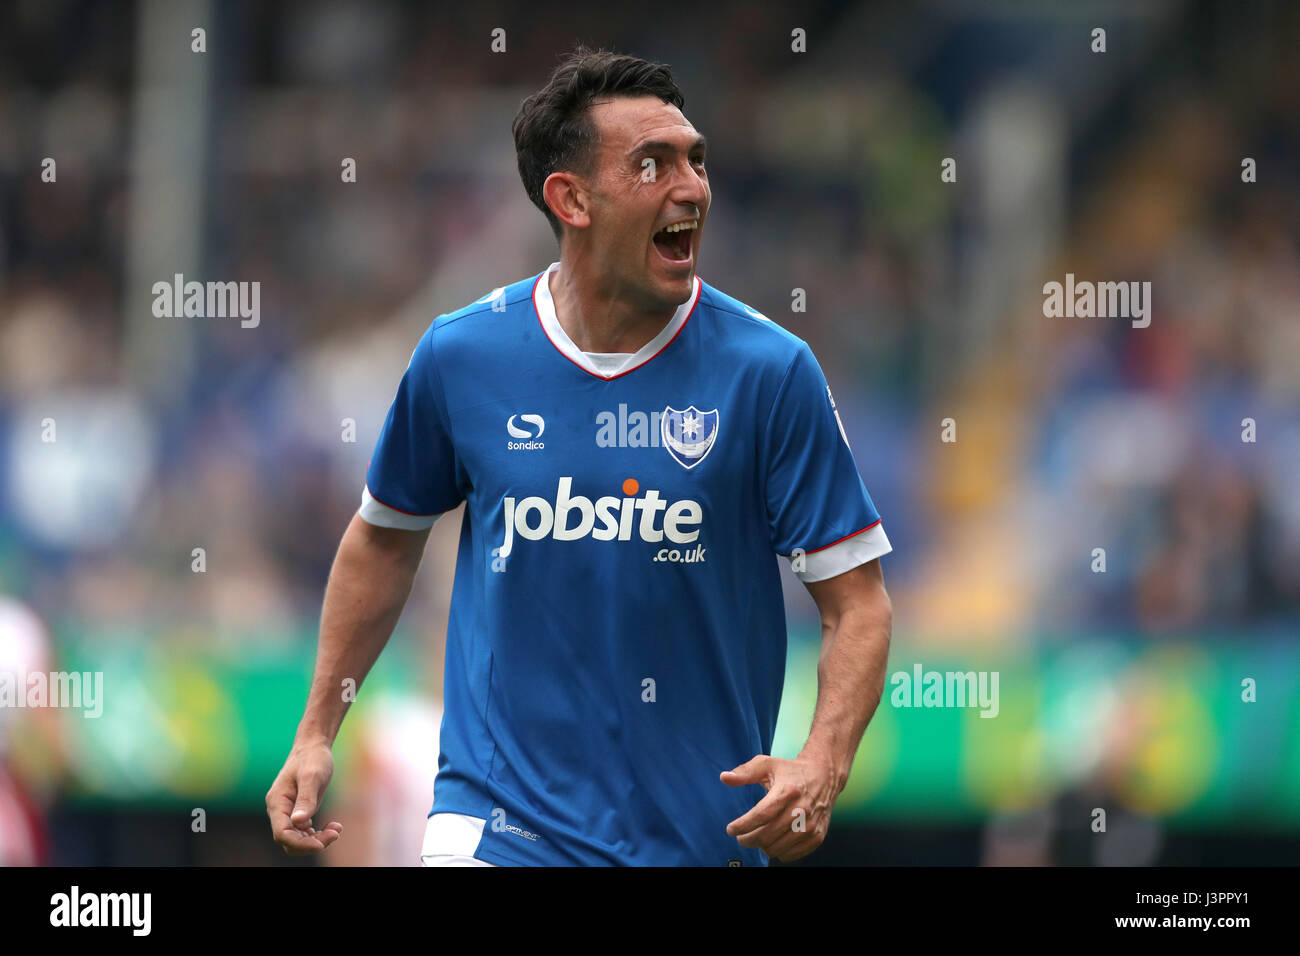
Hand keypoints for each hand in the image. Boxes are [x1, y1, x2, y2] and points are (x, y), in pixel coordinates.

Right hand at [266, 739, 343, 854]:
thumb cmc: (312, 758)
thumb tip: (298, 822)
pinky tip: (334, 826)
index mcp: (277, 802)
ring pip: (297, 838)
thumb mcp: (312, 776)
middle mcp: (279, 810)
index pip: (281, 833)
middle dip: (311, 843)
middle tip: (335, 833)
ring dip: (316, 839)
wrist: (314, 746)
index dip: (300, 843)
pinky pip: (304, 831)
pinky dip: (318, 833)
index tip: (321, 843)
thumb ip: (306, 799)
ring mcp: (288, 812)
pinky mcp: (298, 811)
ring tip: (336, 829)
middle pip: (289, 840)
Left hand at [721, 752, 837, 861]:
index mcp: (788, 791)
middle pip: (767, 835)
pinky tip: (773, 841)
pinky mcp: (817, 836)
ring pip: (777, 848)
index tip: (730, 829)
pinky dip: (778, 852)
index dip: (742, 825)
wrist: (824, 776)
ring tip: (757, 837)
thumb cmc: (790, 771)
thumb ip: (745, 772)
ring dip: (762, 846)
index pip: (761, 815)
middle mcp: (801, 810)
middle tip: (740, 837)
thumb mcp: (767, 764)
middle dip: (748, 839)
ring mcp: (811, 825)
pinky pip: (791, 855)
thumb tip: (724, 778)